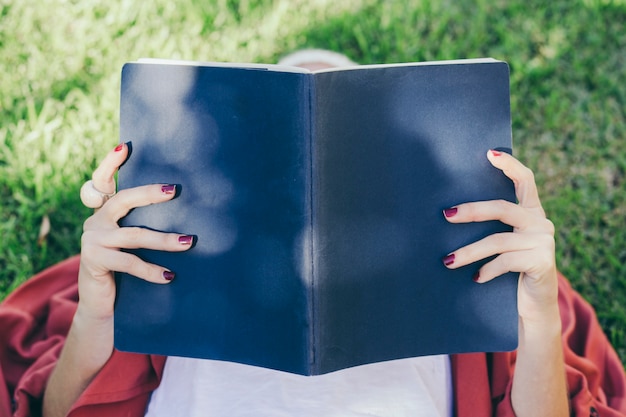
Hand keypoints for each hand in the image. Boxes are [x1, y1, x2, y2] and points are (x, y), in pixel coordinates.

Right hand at [78, 142, 193, 321]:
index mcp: (104, 213)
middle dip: (149, 193)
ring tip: (188, 242)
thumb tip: (185, 211)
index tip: (124, 146)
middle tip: (175, 190)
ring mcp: (92, 240)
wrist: (103, 304)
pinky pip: (129, 262)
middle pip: (122, 200)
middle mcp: (95, 221)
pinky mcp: (93, 261)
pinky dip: (152, 270)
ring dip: (164, 240)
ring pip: (134, 235)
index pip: (103, 182)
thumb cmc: (125, 270)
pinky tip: (169, 276)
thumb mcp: (133, 244)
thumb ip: (143, 225)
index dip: (111, 164)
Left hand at [442, 150, 557, 322]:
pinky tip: (476, 278)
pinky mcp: (542, 261)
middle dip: (471, 211)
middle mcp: (541, 222)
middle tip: (446, 215)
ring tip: (448, 261)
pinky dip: (487, 269)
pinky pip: (506, 261)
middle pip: (502, 208)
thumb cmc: (508, 272)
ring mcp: (544, 241)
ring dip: (469, 251)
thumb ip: (492, 227)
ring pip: (497, 240)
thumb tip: (448, 212)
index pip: (525, 180)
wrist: (531, 308)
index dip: (509, 165)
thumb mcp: (502, 245)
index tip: (489, 153)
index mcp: (531, 212)